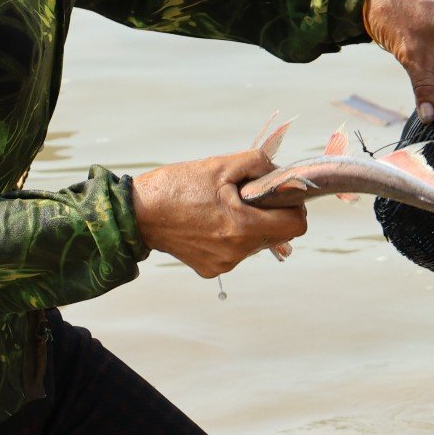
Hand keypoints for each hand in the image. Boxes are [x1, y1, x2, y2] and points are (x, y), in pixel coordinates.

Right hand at [131, 149, 306, 278]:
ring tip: (222, 208)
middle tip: (245, 196)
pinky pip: (236, 251)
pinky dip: (231, 236)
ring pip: (257, 243)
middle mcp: (236, 252)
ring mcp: (223, 264)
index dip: (293, 207)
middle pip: (277, 234)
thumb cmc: (176, 186)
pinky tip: (209, 222)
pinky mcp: (211, 269)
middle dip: (270, 214)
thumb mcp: (220, 164)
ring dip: (250, 224)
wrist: (137, 213)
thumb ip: (259, 164)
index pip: (296, 226)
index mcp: (242, 227)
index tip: (279, 194)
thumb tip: (281, 175)